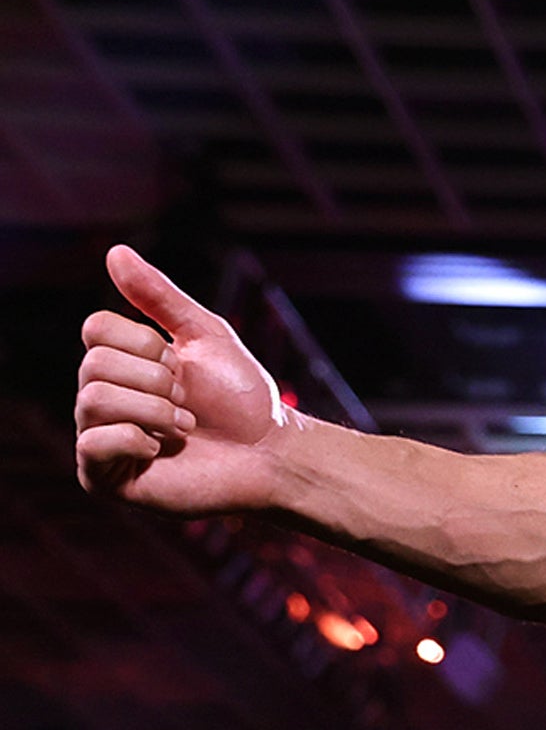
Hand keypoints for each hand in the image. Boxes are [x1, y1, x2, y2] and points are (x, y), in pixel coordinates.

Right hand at [73, 245, 292, 515]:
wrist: (270, 453)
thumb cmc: (241, 398)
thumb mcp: (205, 336)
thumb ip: (159, 297)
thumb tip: (114, 251)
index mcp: (120, 363)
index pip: (95, 327)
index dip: (146, 343)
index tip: (181, 365)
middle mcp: (101, 398)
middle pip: (93, 364)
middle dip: (157, 380)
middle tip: (187, 402)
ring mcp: (99, 438)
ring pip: (92, 400)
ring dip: (155, 410)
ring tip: (185, 427)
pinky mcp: (102, 477)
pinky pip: (90, 444)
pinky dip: (138, 441)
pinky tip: (162, 451)